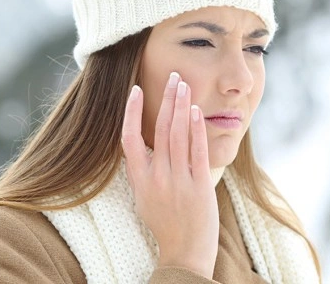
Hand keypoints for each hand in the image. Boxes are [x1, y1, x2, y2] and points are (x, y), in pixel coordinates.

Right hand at [121, 72, 218, 278]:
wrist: (185, 253)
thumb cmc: (165, 225)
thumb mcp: (145, 198)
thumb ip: (144, 172)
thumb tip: (144, 147)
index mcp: (140, 180)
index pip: (129, 138)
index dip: (131, 112)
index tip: (135, 90)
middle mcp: (157, 177)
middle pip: (159, 129)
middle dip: (166, 99)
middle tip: (172, 76)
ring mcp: (178, 181)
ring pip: (178, 135)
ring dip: (181, 106)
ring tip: (184, 84)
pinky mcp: (199, 185)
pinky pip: (197, 151)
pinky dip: (196, 129)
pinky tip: (196, 111)